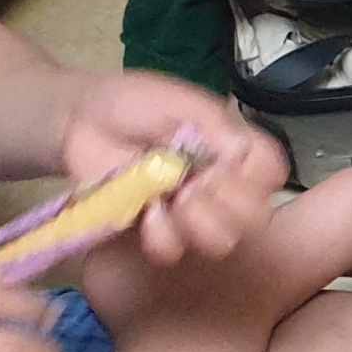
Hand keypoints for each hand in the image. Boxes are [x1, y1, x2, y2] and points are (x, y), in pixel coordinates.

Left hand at [57, 70, 284, 264]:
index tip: (222, 163)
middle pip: (254, 217)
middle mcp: (219, 186)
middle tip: (194, 185)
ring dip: (199, 225)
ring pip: (222, 242)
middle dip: (227, 205)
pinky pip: (173, 251)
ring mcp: (188, 213)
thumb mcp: (178, 100)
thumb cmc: (132, 102)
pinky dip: (162, 236)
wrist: (79, 121)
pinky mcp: (153, 231)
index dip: (254, 177)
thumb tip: (242, 154)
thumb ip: (213, 124)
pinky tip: (147, 213)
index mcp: (232, 151)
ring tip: (173, 202)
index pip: (271, 173)